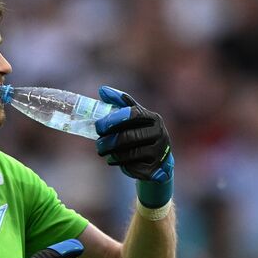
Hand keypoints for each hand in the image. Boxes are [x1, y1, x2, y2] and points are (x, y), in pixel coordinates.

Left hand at [94, 86, 174, 209]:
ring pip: (130, 153)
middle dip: (109, 142)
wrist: (158, 159)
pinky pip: (133, 166)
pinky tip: (114, 160)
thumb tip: (102, 90)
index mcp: (153, 118)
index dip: (114, 119)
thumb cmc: (141, 133)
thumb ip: (120, 103)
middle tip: (98, 145)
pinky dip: (120, 163)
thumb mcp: (133, 118)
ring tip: (103, 153)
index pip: (133, 114)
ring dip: (112, 154)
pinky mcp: (155, 167)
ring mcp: (159, 151)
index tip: (99, 126)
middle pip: (129, 137)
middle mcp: (160, 133)